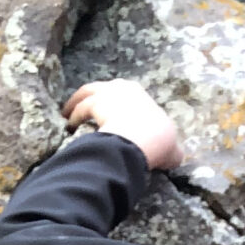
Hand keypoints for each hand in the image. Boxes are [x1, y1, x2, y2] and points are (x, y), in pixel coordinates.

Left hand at [62, 78, 181, 169]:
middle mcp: (122, 87)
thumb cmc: (159, 141)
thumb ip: (172, 150)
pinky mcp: (94, 104)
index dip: (118, 105)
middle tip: (84, 108)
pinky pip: (80, 108)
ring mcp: (107, 94)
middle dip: (94, 97)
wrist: (144, 137)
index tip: (112, 114)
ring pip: (87, 93)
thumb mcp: (172, 148)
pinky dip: (73, 116)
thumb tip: (175, 156)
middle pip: (102, 88)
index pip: (126, 95)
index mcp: (140, 93)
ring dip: (76, 102)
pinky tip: (69, 125)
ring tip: (68, 114)